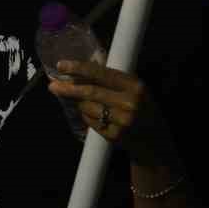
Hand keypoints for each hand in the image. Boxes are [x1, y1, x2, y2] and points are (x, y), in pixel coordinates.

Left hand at [48, 60, 180, 167]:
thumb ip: (112, 79)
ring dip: (80, 104)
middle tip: (52, 86)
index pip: (101, 73)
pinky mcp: (114, 135)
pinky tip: (97, 117)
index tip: (61, 65)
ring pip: (86, 107)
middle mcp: (130, 103)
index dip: (79, 68)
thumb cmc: (142, 109)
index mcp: (135, 86)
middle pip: (90, 92)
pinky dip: (87, 117)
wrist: (156, 142)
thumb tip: (80, 68)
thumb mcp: (134, 90)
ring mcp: (122, 121)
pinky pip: (90, 121)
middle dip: (68, 88)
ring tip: (86, 104)